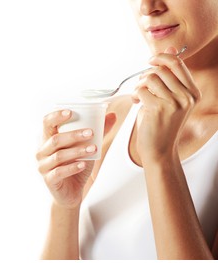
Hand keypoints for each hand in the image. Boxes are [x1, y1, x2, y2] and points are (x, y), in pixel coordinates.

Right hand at [36, 109, 115, 208]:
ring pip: (59, 155)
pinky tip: (83, 164)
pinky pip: (59, 172)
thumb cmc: (75, 165)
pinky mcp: (49, 180)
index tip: (70, 112)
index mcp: (48, 139)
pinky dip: (72, 167)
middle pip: (55, 139)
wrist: (71, 192)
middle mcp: (42, 151)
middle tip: (91, 132)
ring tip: (93, 149)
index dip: (56, 116)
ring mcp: (43, 166)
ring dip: (77, 151)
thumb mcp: (86, 147)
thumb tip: (112, 116)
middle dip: (73, 135)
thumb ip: (97, 132)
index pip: (46, 123)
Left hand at [132, 47, 200, 163]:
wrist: (159, 150)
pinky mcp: (159, 108)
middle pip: (161, 69)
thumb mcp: (170, 99)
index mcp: (192, 92)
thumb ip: (170, 76)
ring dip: (139, 85)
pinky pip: (142, 89)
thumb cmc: (161, 124)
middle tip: (141, 86)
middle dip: (146, 75)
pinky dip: (135, 94)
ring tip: (138, 95)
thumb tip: (170, 48)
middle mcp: (187, 96)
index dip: (161, 57)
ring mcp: (174, 102)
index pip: (177, 63)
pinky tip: (136, 102)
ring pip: (150, 77)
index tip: (150, 61)